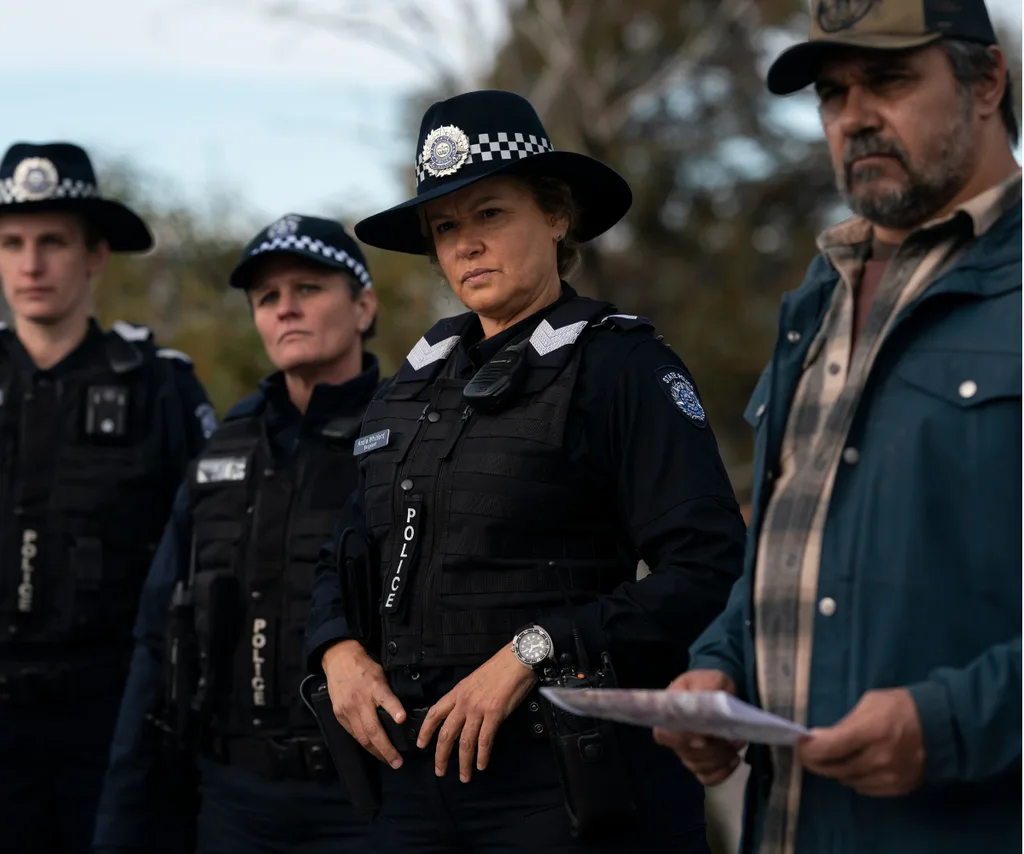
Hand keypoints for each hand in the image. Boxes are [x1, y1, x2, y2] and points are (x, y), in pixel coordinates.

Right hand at [322, 639, 406, 768]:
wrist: (338, 660)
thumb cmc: (364, 667)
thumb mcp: (380, 673)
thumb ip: (388, 693)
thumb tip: (401, 715)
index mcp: (373, 685)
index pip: (385, 697)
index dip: (394, 708)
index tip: (402, 718)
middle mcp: (360, 700)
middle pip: (372, 728)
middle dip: (386, 748)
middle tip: (398, 762)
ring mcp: (347, 709)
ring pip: (362, 737)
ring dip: (376, 751)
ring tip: (389, 761)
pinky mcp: (339, 715)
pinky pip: (354, 734)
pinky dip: (365, 744)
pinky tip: (373, 750)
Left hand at [416, 645, 537, 781]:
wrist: (517, 660)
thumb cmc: (499, 668)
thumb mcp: (474, 680)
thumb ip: (466, 697)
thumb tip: (463, 715)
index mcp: (458, 692)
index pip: (435, 713)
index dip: (426, 731)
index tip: (421, 745)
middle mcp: (464, 702)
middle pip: (447, 734)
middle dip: (441, 756)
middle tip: (439, 771)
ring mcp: (478, 709)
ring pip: (465, 742)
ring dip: (463, 763)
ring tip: (464, 776)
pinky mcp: (494, 714)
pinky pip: (485, 741)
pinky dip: (482, 756)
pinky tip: (481, 765)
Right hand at [653, 669, 744, 784]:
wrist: (717, 690)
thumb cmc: (709, 683)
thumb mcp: (709, 680)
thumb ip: (704, 691)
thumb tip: (700, 711)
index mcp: (669, 715)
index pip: (665, 735)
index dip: (682, 740)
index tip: (704, 738)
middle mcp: (674, 737)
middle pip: (688, 754)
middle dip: (714, 749)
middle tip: (733, 737)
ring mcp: (686, 752)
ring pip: (700, 767)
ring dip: (722, 758)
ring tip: (737, 742)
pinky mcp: (700, 762)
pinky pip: (707, 778)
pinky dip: (722, 773)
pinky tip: (734, 759)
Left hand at [796, 688, 924, 796]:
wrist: (942, 726)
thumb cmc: (901, 707)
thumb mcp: (869, 704)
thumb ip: (843, 723)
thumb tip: (817, 738)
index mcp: (870, 732)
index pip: (828, 749)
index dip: (808, 749)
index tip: (799, 743)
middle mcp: (878, 759)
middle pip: (834, 769)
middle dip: (816, 761)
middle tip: (808, 753)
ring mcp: (889, 777)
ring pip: (847, 781)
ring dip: (835, 770)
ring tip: (833, 757)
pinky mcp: (899, 788)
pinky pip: (865, 789)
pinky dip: (854, 778)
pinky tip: (854, 766)